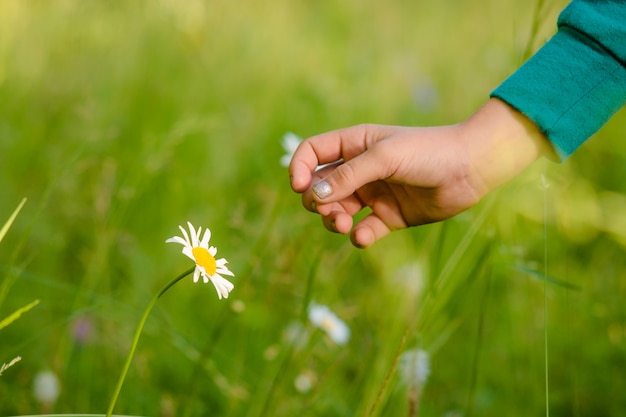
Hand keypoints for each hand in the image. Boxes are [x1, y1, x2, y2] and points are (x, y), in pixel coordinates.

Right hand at [289, 98, 553, 247]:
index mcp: (354, 145)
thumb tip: (313, 195)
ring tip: (345, 224)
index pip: (312, 154)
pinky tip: (364, 235)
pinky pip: (364, 231)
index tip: (298, 186)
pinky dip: (359, 236)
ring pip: (338, 212)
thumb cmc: (428, 151)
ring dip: (334, 221)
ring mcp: (374, 194)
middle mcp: (360, 170)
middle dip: (317, 202)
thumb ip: (348, 176)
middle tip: (331, 211)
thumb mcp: (384, 157)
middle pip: (320, 188)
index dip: (299, 169)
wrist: (471, 168)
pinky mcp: (389, 217)